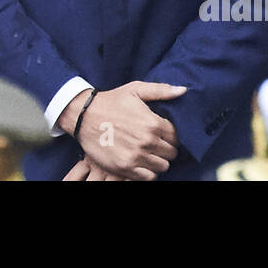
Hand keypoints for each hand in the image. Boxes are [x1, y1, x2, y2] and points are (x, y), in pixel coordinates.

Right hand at [56, 81, 185, 180]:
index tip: (163, 134)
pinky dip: (148, 172)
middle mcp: (147, 141)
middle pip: (171, 153)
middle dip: (165, 148)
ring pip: (163, 167)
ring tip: (148, 153)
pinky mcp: (124, 167)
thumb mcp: (135, 90)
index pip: (176, 137)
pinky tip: (141, 162)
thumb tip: (183, 90)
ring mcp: (136, 156)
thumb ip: (161, 91)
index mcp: (153, 123)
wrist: (84, 115)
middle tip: (155, 144)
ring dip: (158, 161)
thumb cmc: (111, 101)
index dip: (171, 135)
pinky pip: (149, 177)